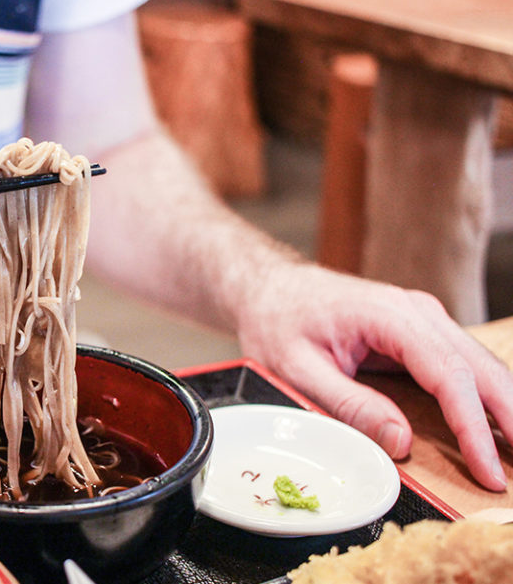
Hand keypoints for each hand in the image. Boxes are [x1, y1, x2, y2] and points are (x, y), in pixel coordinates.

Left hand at [237, 262, 512, 490]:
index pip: (448, 375)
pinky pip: (463, 365)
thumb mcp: (297, 369)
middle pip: (481, 368)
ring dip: (506, 408)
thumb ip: (348, 404)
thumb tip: (400, 441)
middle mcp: (416, 311)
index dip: (473, 428)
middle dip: (510, 418)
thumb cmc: (278, 322)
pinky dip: (484, 397)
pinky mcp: (422, 331)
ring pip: (480, 366)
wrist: (270, 288)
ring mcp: (424, 318)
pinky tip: (497, 428)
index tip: (489, 470)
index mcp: (388, 315)